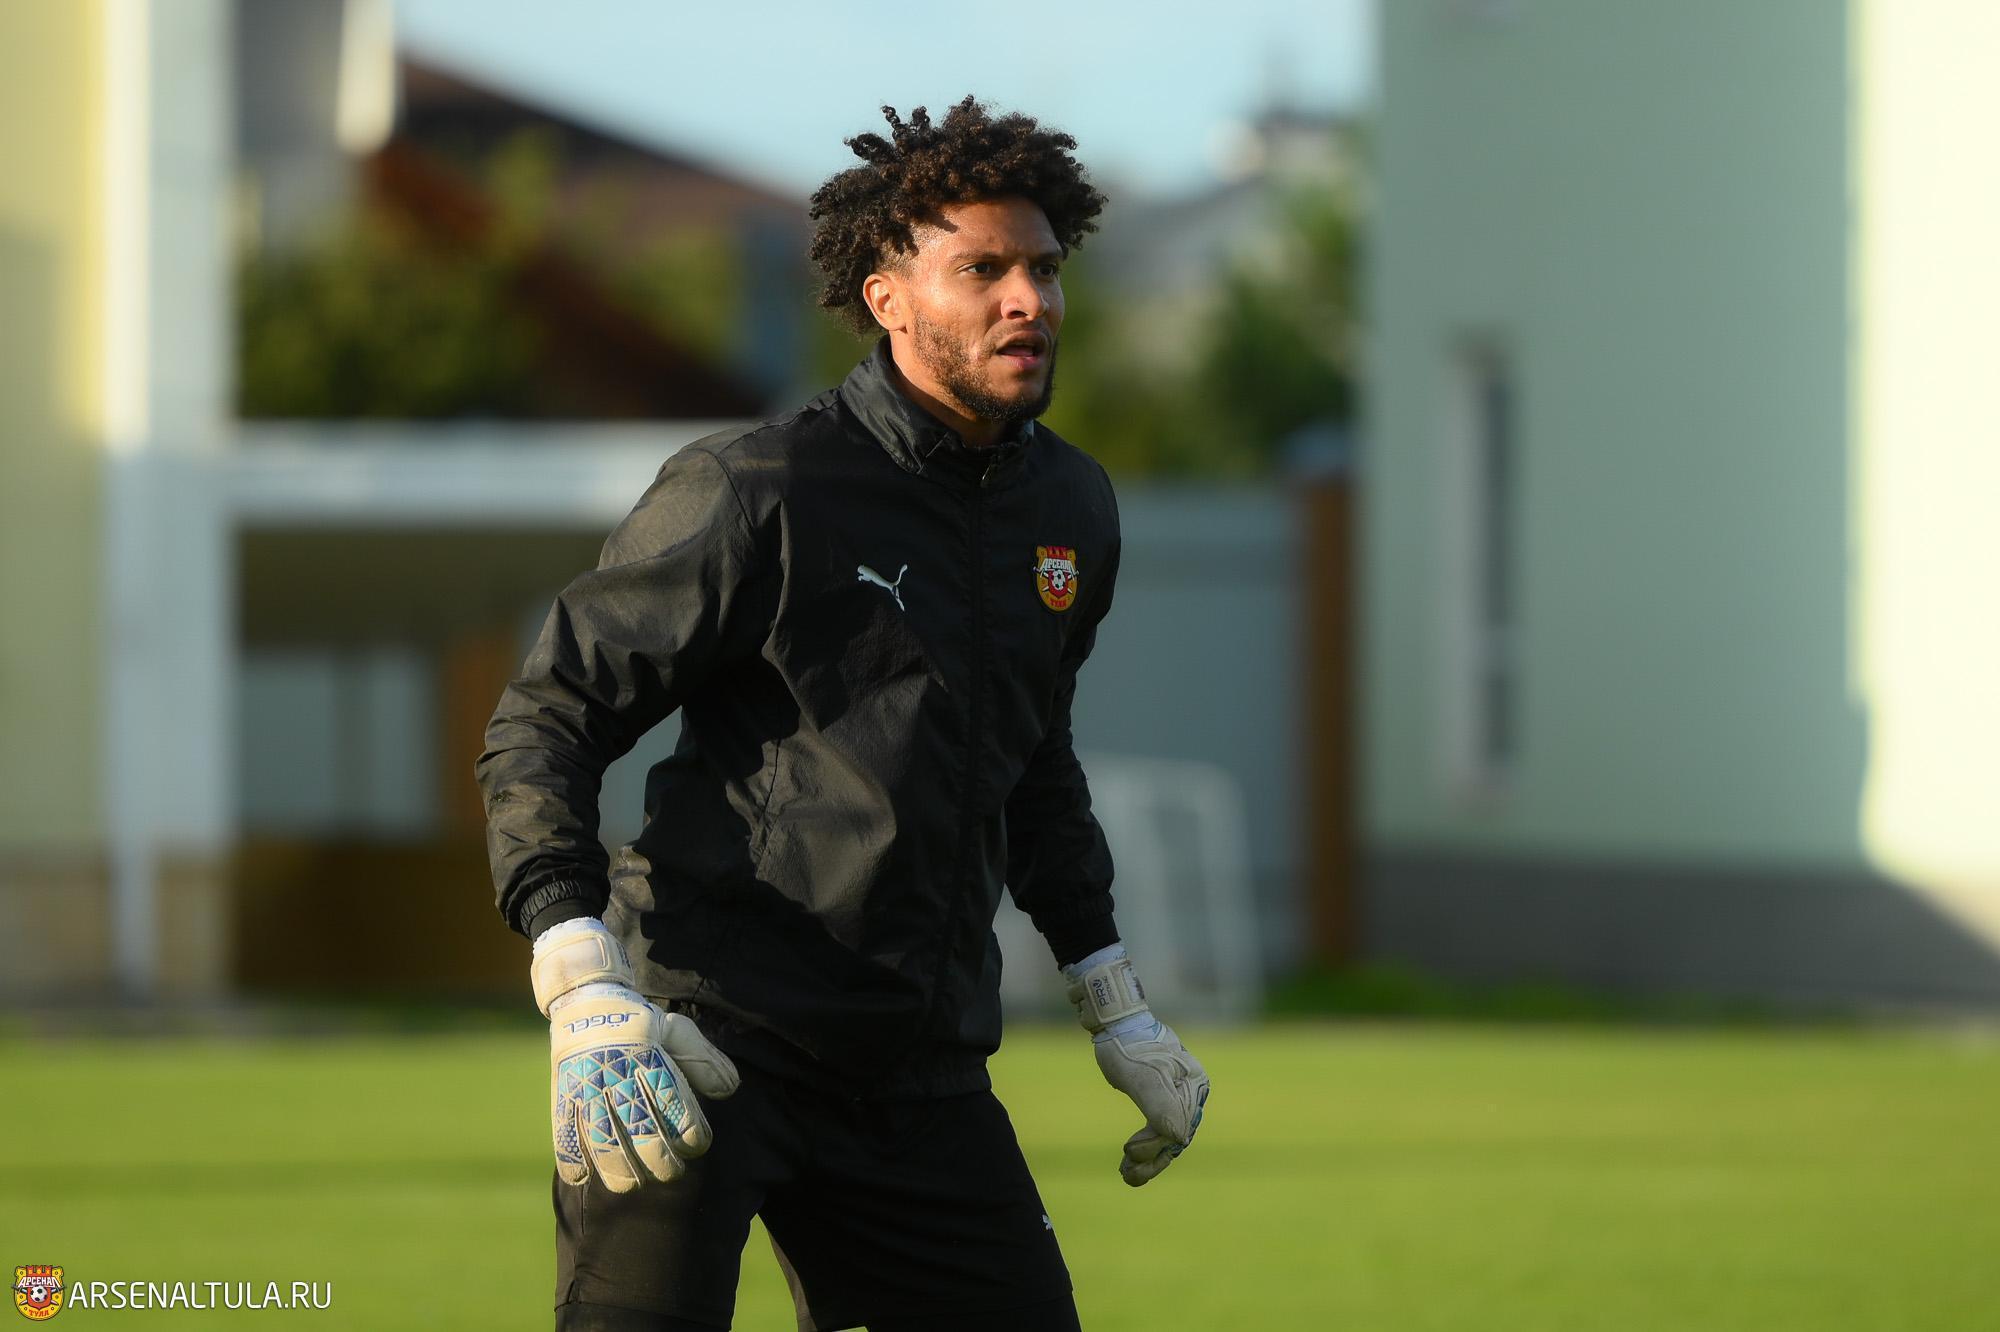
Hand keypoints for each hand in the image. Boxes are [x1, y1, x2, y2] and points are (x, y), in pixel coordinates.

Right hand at [533, 919, 739, 1191]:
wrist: (587, 998)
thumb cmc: (641, 1022)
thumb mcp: (677, 1030)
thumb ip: (704, 1059)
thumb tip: (730, 1090)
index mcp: (648, 1055)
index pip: (673, 1101)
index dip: (689, 1131)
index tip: (697, 1146)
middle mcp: (617, 1072)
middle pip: (638, 1126)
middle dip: (658, 1158)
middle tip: (671, 1172)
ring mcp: (586, 1084)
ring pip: (601, 1136)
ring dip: (617, 1167)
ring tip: (632, 1184)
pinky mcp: (562, 1093)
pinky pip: (563, 1131)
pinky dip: (570, 1158)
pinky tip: (582, 1178)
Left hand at [1064, 947, 1209, 1185]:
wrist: (1116, 1020)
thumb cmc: (1126, 1046)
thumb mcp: (1139, 1077)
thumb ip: (1160, 1105)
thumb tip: (1178, 1137)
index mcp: (1193, 1084)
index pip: (1176, 1128)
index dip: (1153, 1146)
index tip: (1127, 1149)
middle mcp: (1193, 1090)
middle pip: (1176, 1137)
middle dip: (1151, 1159)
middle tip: (1125, 1174)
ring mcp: (1181, 1093)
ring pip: (1170, 1137)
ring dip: (1150, 1158)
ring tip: (1126, 1172)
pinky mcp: (1167, 1096)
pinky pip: (1163, 1128)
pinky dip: (1149, 1144)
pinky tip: (1131, 1156)